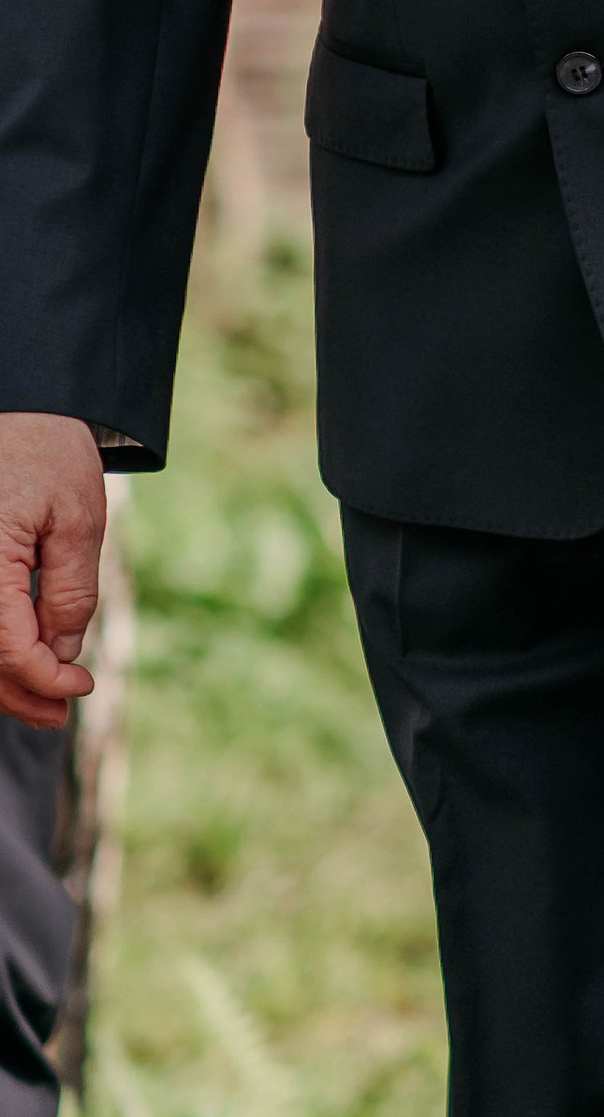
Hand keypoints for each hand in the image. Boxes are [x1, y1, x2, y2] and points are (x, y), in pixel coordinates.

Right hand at [0, 416, 105, 729]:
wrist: (20, 402)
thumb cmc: (49, 452)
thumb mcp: (77, 520)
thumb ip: (69, 591)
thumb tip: (64, 651)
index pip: (7, 646)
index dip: (44, 677)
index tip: (83, 686)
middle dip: (19, 692)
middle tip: (61, 713)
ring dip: (2, 679)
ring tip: (45, 702)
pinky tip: (22, 663)